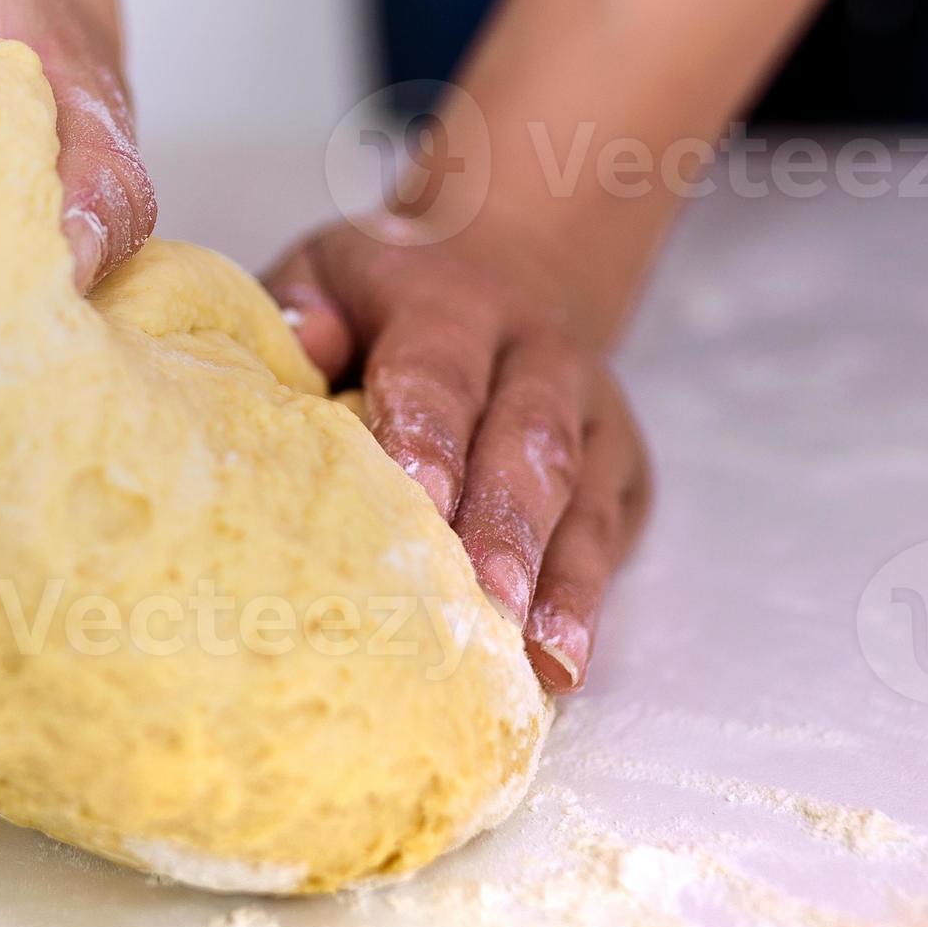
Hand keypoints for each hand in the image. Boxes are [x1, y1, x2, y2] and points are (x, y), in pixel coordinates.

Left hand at [264, 218, 650, 692]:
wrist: (508, 263)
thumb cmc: (385, 296)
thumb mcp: (329, 271)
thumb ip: (303, 308)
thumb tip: (305, 351)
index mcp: (452, 302)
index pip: (440, 369)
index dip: (429, 432)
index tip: (417, 498)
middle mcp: (537, 354)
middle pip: (528, 437)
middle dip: (507, 524)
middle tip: (485, 600)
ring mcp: (593, 413)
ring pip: (582, 495)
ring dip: (561, 579)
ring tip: (541, 656)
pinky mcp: (624, 469)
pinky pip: (610, 535)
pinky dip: (587, 600)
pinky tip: (563, 663)